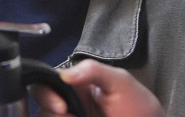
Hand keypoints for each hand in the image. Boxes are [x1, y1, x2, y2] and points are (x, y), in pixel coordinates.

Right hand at [33, 59, 165, 116]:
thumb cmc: (141, 110)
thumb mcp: (122, 83)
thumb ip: (94, 71)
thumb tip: (66, 73)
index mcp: (79, 84)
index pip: (50, 81)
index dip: (46, 92)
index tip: (60, 105)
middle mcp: (71, 103)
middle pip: (42, 102)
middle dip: (48, 108)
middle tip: (66, 113)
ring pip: (45, 116)